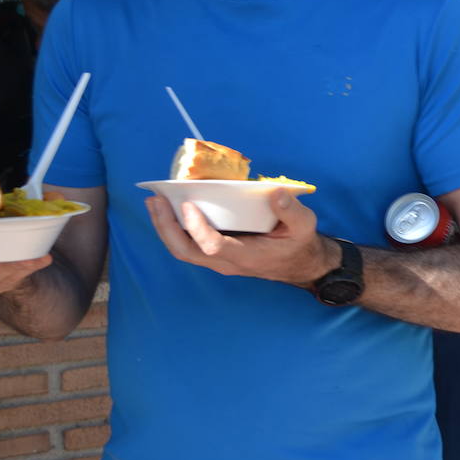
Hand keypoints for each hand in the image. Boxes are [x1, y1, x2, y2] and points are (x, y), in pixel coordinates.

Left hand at [146, 188, 332, 286]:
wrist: (299, 265)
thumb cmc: (299, 244)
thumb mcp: (304, 226)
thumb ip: (292, 212)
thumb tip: (276, 193)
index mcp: (246, 256)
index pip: (212, 246)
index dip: (197, 228)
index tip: (188, 205)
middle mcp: (227, 262)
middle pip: (185, 251)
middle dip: (165, 227)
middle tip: (155, 200)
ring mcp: (219, 261)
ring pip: (182, 250)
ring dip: (164, 227)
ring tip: (155, 202)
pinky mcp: (216, 254)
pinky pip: (188, 245)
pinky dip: (174, 229)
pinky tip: (169, 210)